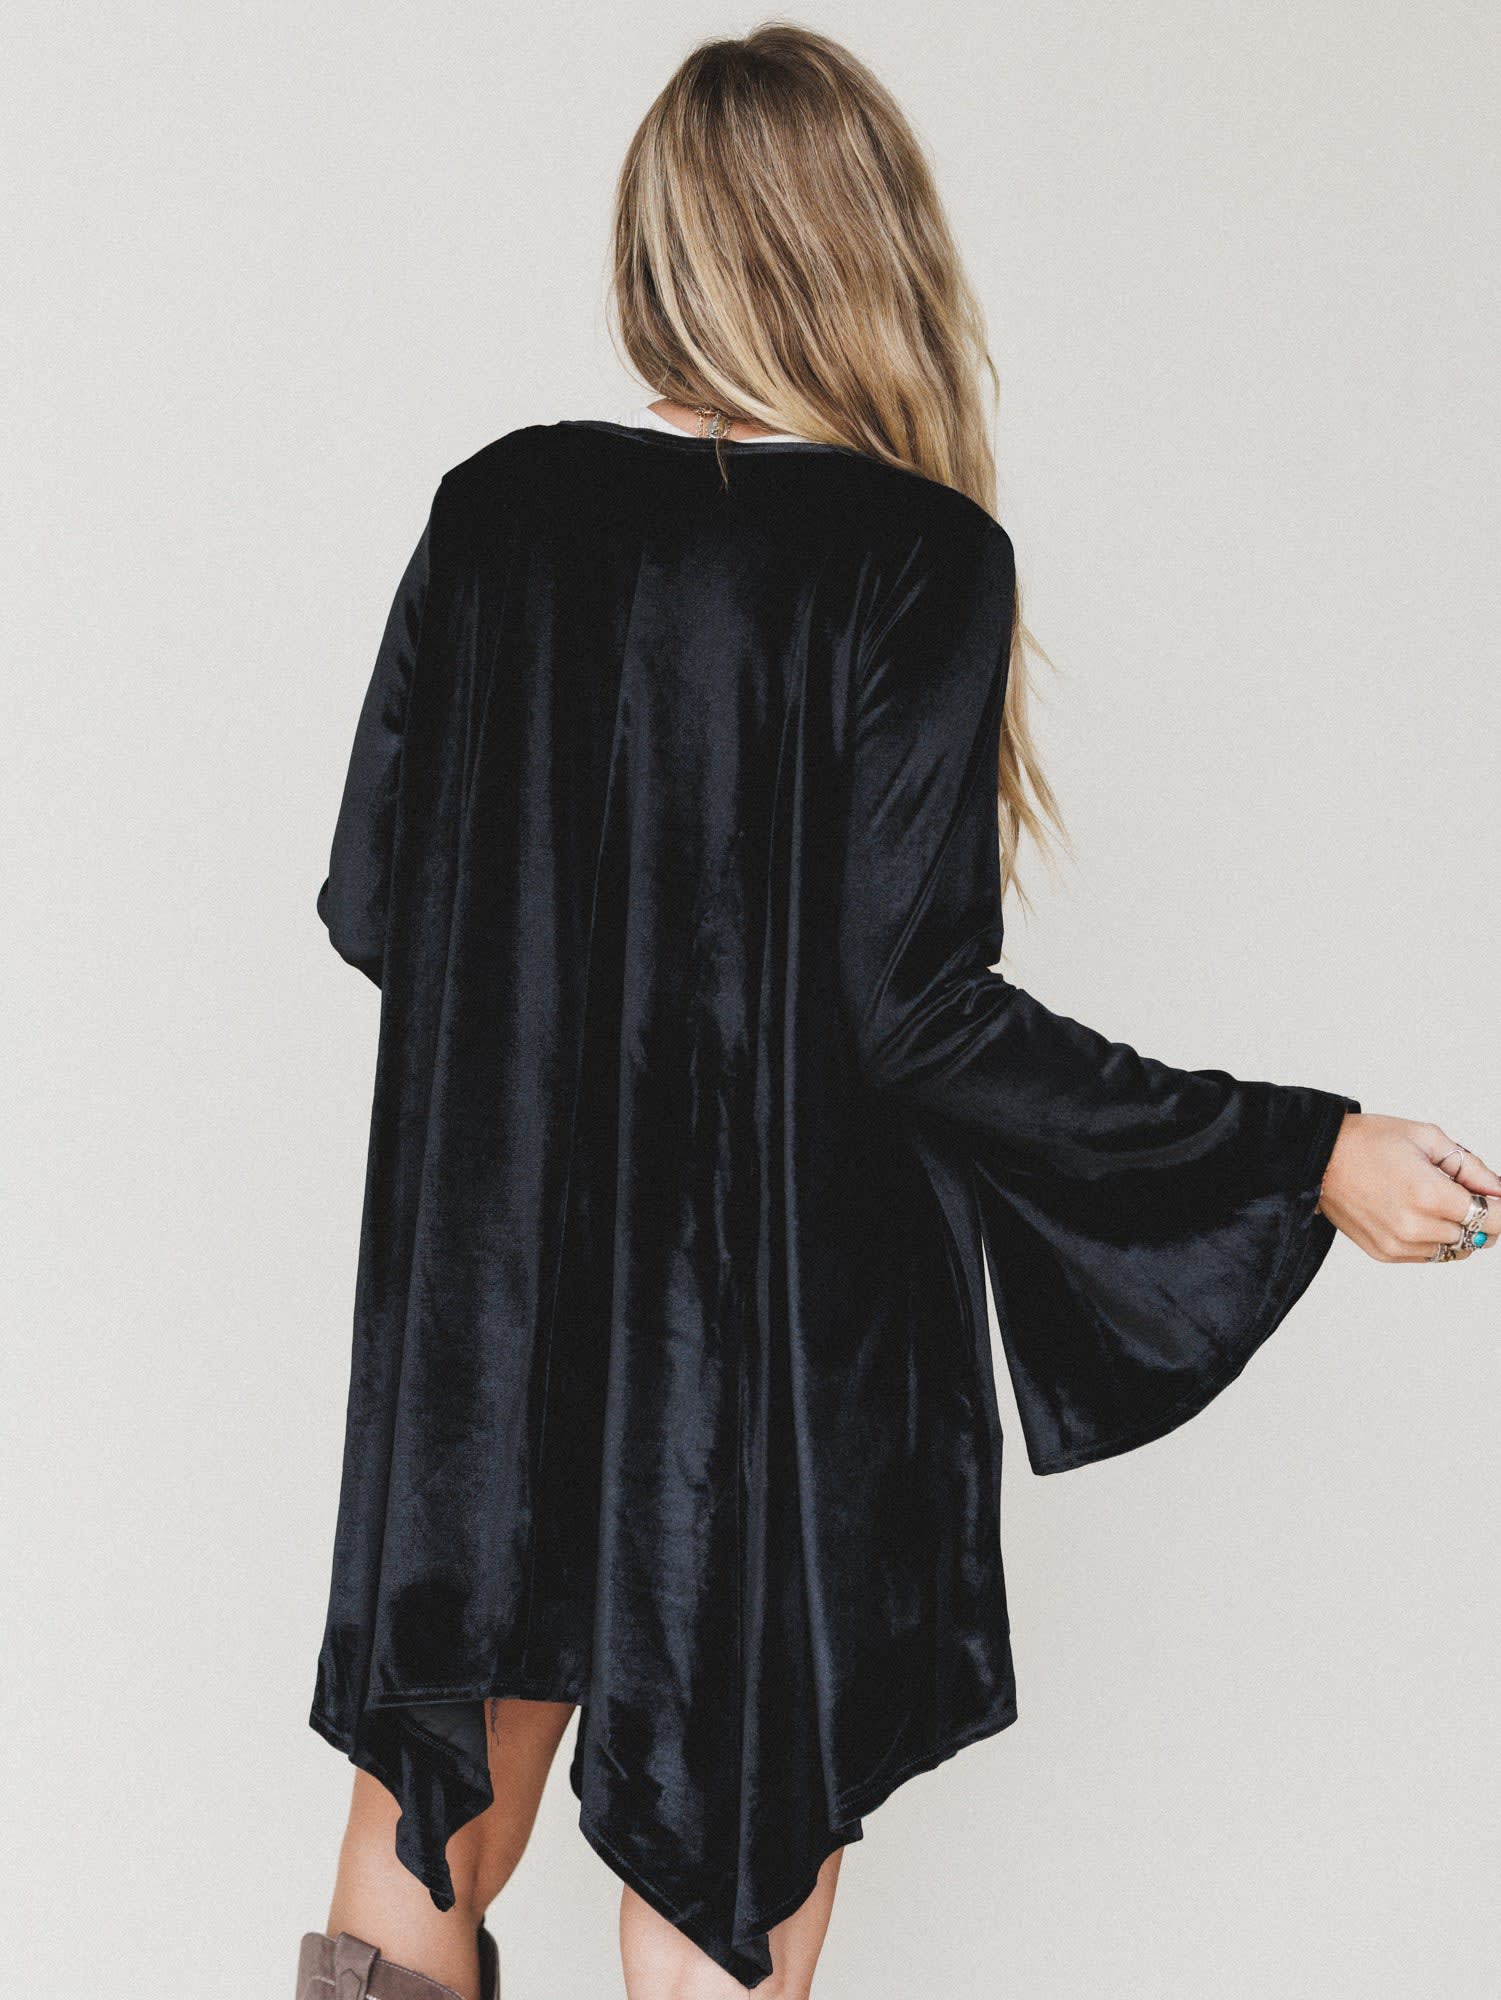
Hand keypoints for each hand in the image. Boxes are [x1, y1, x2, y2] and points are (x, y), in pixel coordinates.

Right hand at [1316, 1114, 1500, 1262]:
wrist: (1317, 1159)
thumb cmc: (1368, 1141)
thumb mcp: (1427, 1138)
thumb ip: (1471, 1167)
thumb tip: (1500, 1190)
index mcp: (1428, 1194)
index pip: (1493, 1218)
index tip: (1499, 1199)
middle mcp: (1414, 1226)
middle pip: (1478, 1236)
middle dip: (1483, 1216)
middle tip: (1468, 1194)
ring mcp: (1399, 1244)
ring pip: (1456, 1249)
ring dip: (1460, 1230)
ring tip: (1439, 1202)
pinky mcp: (1385, 1253)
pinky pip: (1431, 1255)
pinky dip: (1436, 1238)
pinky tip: (1421, 1214)